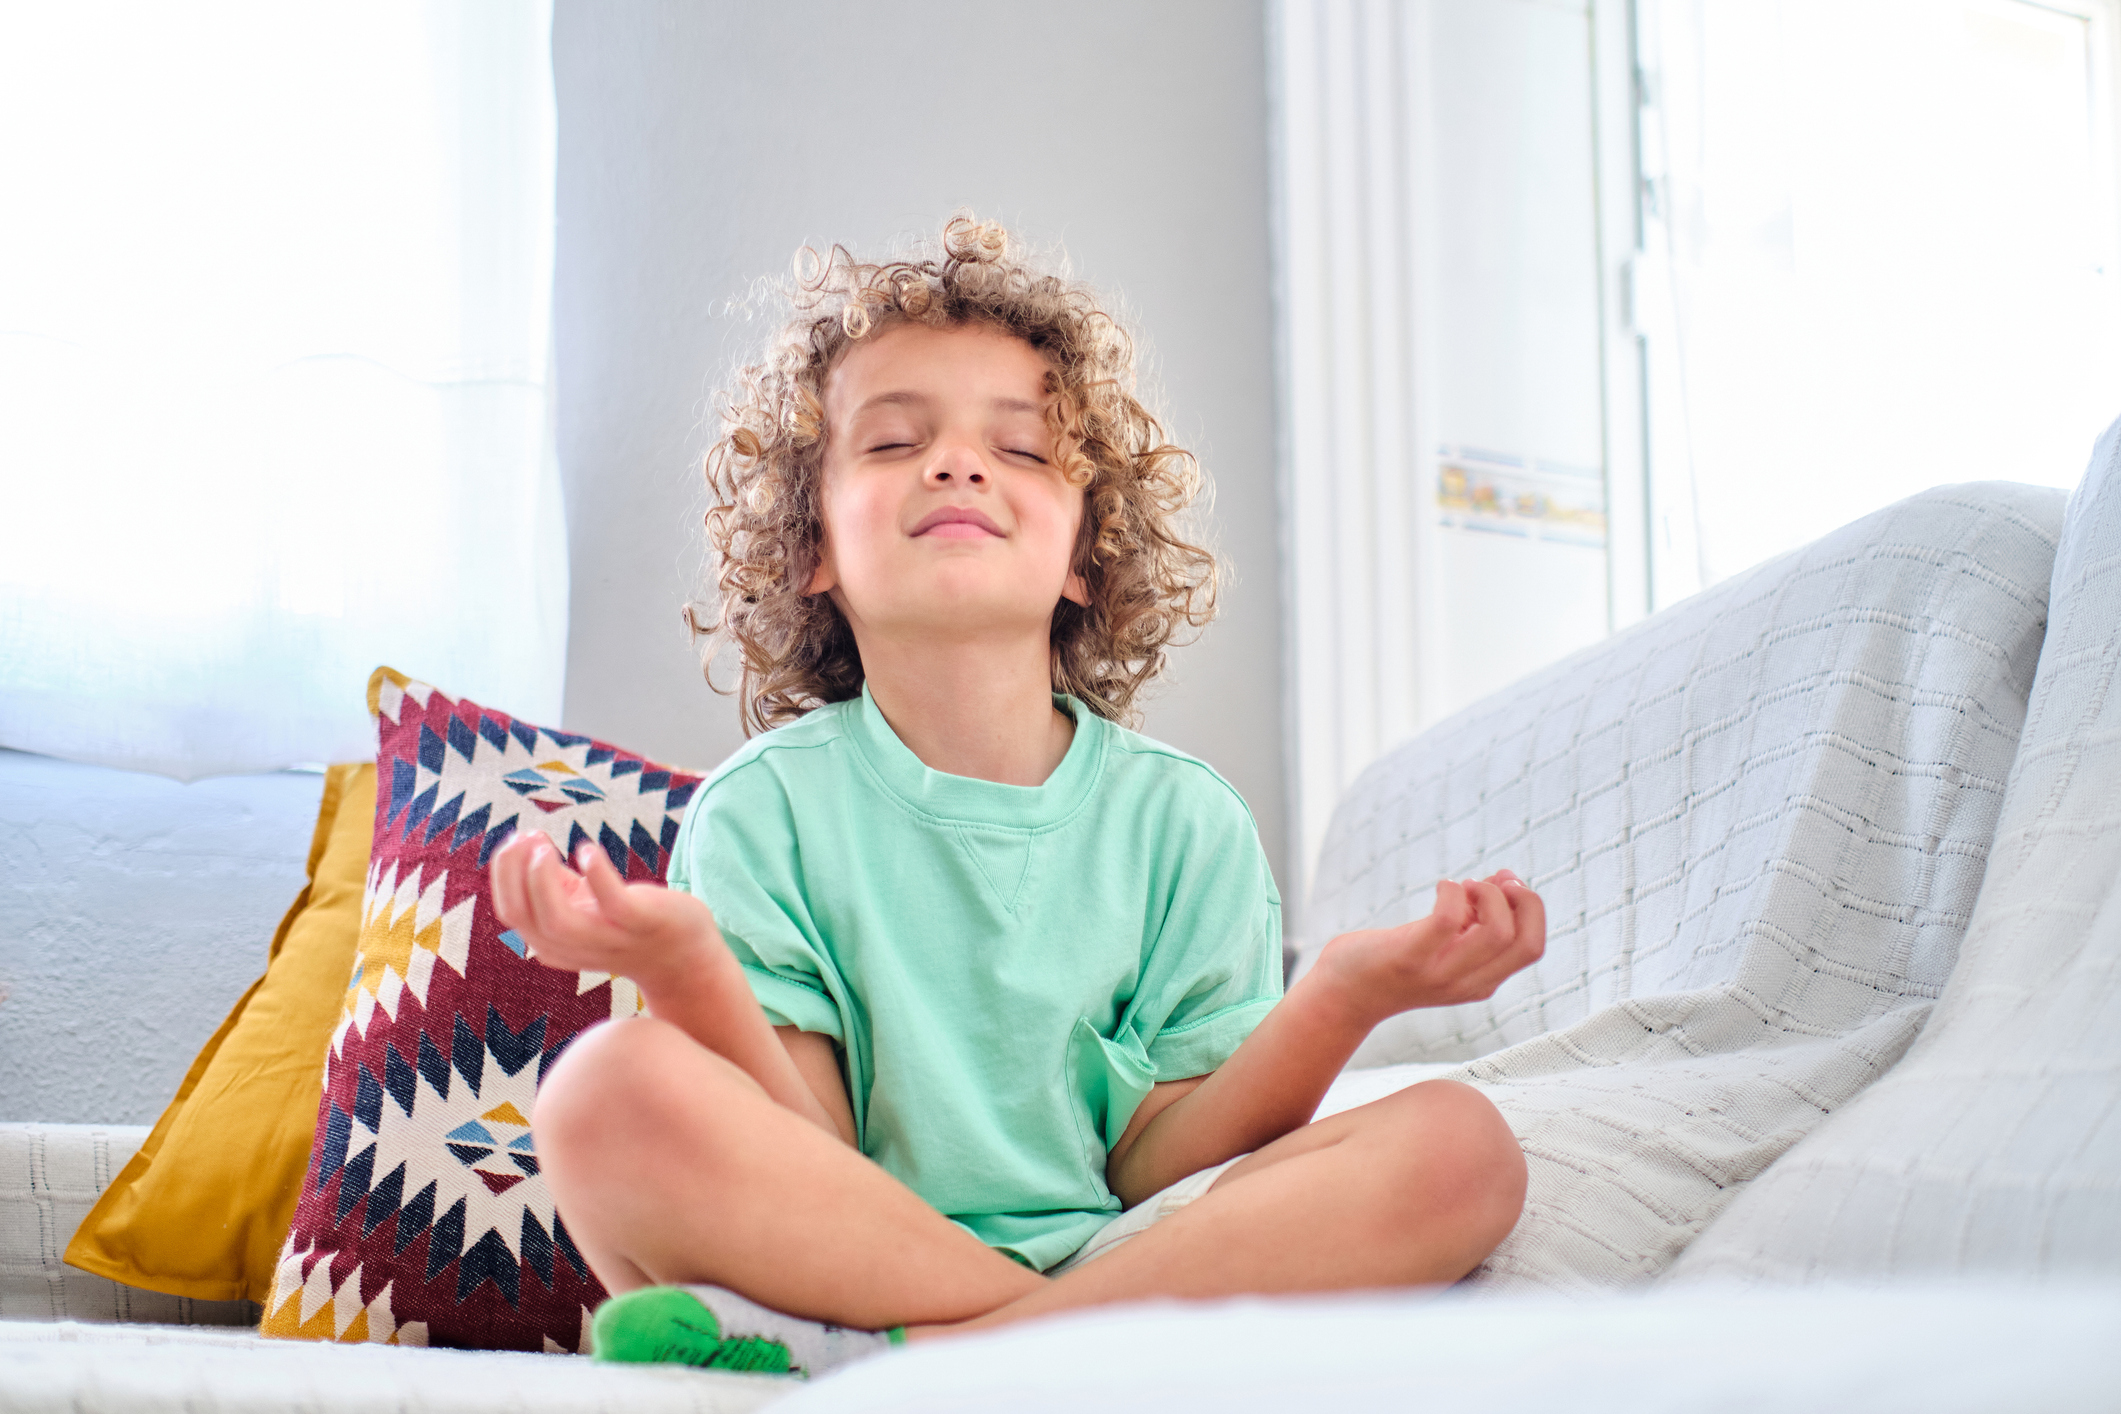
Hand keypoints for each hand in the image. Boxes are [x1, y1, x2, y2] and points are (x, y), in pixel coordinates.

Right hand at [488, 828, 724, 992]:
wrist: (681, 957)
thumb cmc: (627, 923)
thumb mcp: (584, 903)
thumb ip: (555, 880)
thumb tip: (528, 840)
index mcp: (553, 941)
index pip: (511, 912)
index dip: (504, 872)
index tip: (518, 838)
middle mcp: (573, 946)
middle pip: (522, 916)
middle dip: (513, 872)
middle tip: (528, 835)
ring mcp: (607, 937)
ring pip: (556, 921)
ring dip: (541, 880)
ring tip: (544, 847)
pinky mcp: (639, 923)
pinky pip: (612, 904)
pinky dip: (596, 875)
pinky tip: (587, 851)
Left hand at [1310, 870, 1545, 1025]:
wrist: (1345, 994)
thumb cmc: (1395, 961)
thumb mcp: (1445, 942)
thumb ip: (1476, 916)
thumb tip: (1506, 877)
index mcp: (1483, 980)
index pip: (1534, 947)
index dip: (1532, 909)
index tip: (1506, 886)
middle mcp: (1469, 983)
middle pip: (1528, 943)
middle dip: (1523, 899)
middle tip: (1492, 882)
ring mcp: (1441, 974)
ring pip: (1497, 932)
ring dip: (1487, 894)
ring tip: (1463, 886)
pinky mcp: (1410, 958)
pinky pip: (1447, 920)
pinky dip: (1451, 891)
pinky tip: (1441, 886)